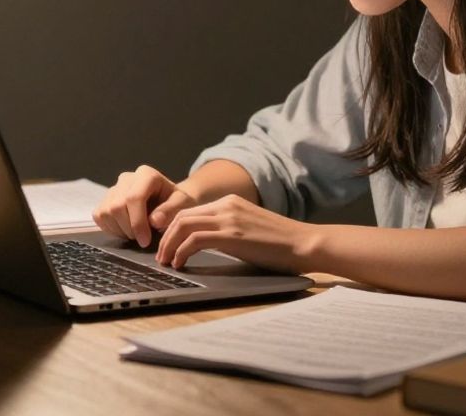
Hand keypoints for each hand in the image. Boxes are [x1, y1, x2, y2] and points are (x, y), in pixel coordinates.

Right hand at [92, 165, 198, 247]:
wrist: (168, 201)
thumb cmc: (176, 202)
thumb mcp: (182, 205)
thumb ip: (171, 211)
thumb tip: (154, 221)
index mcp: (146, 175)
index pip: (134, 198)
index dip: (137, 222)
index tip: (146, 241)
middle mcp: (127, 178)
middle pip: (117, 206)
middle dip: (129, 229)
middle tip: (143, 239)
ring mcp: (113, 188)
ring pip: (106, 212)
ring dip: (121, 230)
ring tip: (137, 233)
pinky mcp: (104, 200)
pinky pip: (100, 216)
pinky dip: (111, 229)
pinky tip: (126, 230)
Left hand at [155, 194, 316, 273]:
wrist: (304, 243)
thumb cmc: (281, 243)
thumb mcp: (249, 228)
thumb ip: (228, 229)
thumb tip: (205, 244)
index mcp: (230, 202)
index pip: (190, 211)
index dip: (172, 229)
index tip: (167, 245)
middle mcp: (226, 205)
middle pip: (181, 216)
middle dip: (165, 237)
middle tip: (161, 256)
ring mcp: (229, 218)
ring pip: (183, 225)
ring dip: (169, 245)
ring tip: (166, 262)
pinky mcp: (232, 235)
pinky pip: (194, 240)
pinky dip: (181, 252)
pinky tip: (180, 264)